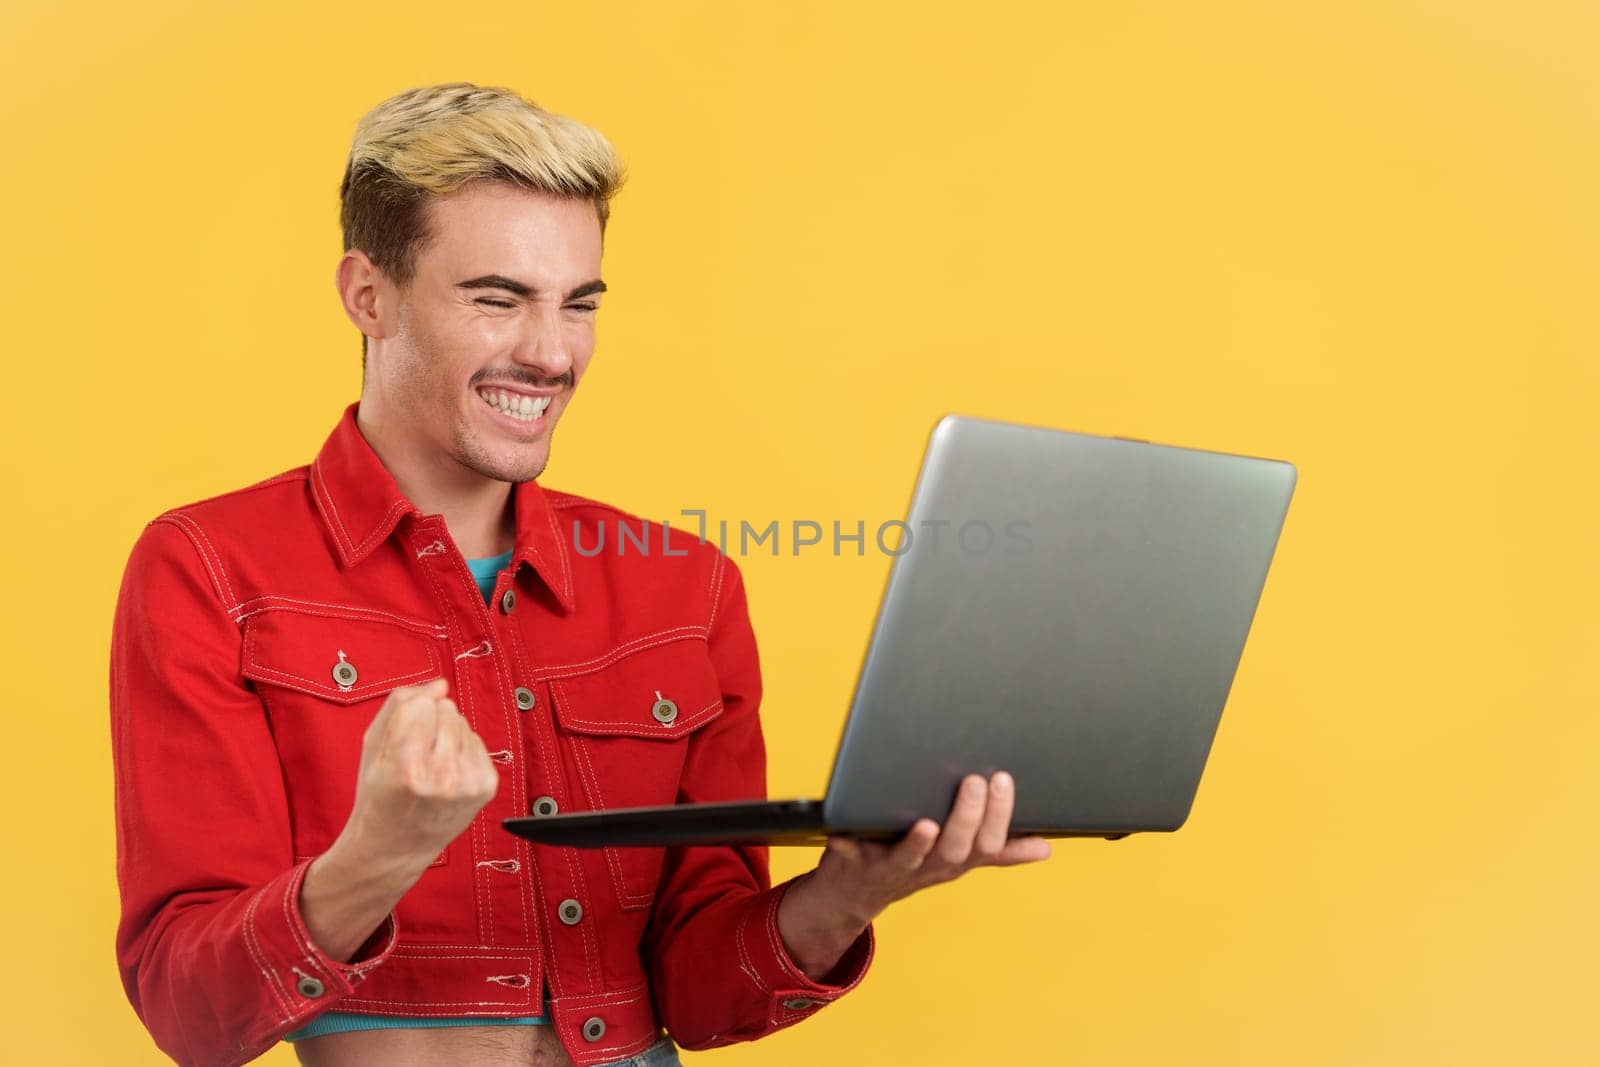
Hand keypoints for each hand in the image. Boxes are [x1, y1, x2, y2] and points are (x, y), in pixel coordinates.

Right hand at [339, 677, 498, 870]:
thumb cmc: (380, 796)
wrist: (395, 847)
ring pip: (464, 723)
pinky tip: (447, 774)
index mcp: (406, 767)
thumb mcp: (373, 747)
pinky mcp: (486, 787)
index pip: (420, 704)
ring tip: (430, 766)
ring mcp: (467, 784)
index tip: (400, 739)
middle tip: (415, 756)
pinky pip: (477, 741)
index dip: (409, 716)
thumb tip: (439, 684)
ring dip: (447, 736)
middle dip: (430, 724)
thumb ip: (400, 705)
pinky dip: (462, 752)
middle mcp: (441, 777)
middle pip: (446, 709)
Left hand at [777, 771, 1050, 979]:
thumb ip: (999, 851)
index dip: (999, 817)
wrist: (852, 896)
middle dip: (967, 818)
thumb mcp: (958, 860)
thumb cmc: (911, 865)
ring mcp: (889, 867)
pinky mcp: (853, 862)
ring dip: (918, 843)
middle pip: (954, 851)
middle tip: (975, 781)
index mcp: (954, 861)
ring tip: (927, 823)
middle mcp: (926, 867)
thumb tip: (1045, 848)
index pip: (987, 845)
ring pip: (909, 859)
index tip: (1004, 780)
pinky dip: (847, 845)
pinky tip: (842, 834)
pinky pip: (850, 855)